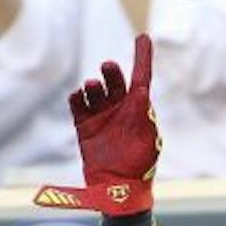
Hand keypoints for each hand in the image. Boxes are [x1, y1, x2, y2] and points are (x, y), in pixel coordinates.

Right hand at [36, 33, 160, 214]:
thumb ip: (143, 115)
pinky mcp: (85, 127)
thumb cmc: (140, 165)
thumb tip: (140, 94)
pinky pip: (78, 106)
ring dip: (92, 85)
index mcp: (139, 110)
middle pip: (115, 82)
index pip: (141, 77)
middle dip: (111, 73)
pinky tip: (78, 95)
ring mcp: (102, 117)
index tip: (143, 37)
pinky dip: (77, 98)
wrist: (120, 188)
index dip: (142, 57)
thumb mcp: (148, 137)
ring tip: (91, 85)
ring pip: (95, 92)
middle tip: (107, 68)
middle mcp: (120, 110)